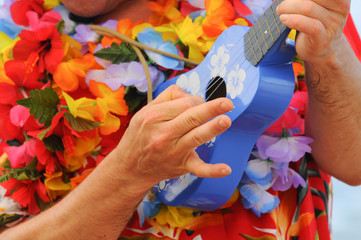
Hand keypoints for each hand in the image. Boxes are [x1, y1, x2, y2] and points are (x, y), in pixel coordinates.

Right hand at [113, 85, 233, 187]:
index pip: (183, 103)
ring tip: (226, 120)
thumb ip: (168, 97)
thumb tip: (190, 94)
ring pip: (196, 137)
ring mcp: (173, 152)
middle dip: (211, 108)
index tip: (201, 103)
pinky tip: (226, 170)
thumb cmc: (141, 135)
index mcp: (154, 117)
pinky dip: (212, 170)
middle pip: (191, 117)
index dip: (197, 101)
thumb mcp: (146, 111)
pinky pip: (198, 169)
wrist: (130, 167)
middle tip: (227, 103)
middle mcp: (163, 134)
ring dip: (212, 128)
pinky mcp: (181, 166)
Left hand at [277, 0, 350, 63]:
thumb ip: (306, 1)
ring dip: (288, 7)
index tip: (292, 1)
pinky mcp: (323, 38)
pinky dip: (294, 20)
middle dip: (292, 0)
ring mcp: (333, 24)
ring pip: (308, 8)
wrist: (323, 50)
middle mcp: (340, 9)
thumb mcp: (316, 6)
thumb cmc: (316, 23)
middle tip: (282, 6)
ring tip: (280, 12)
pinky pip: (310, 26)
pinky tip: (284, 19)